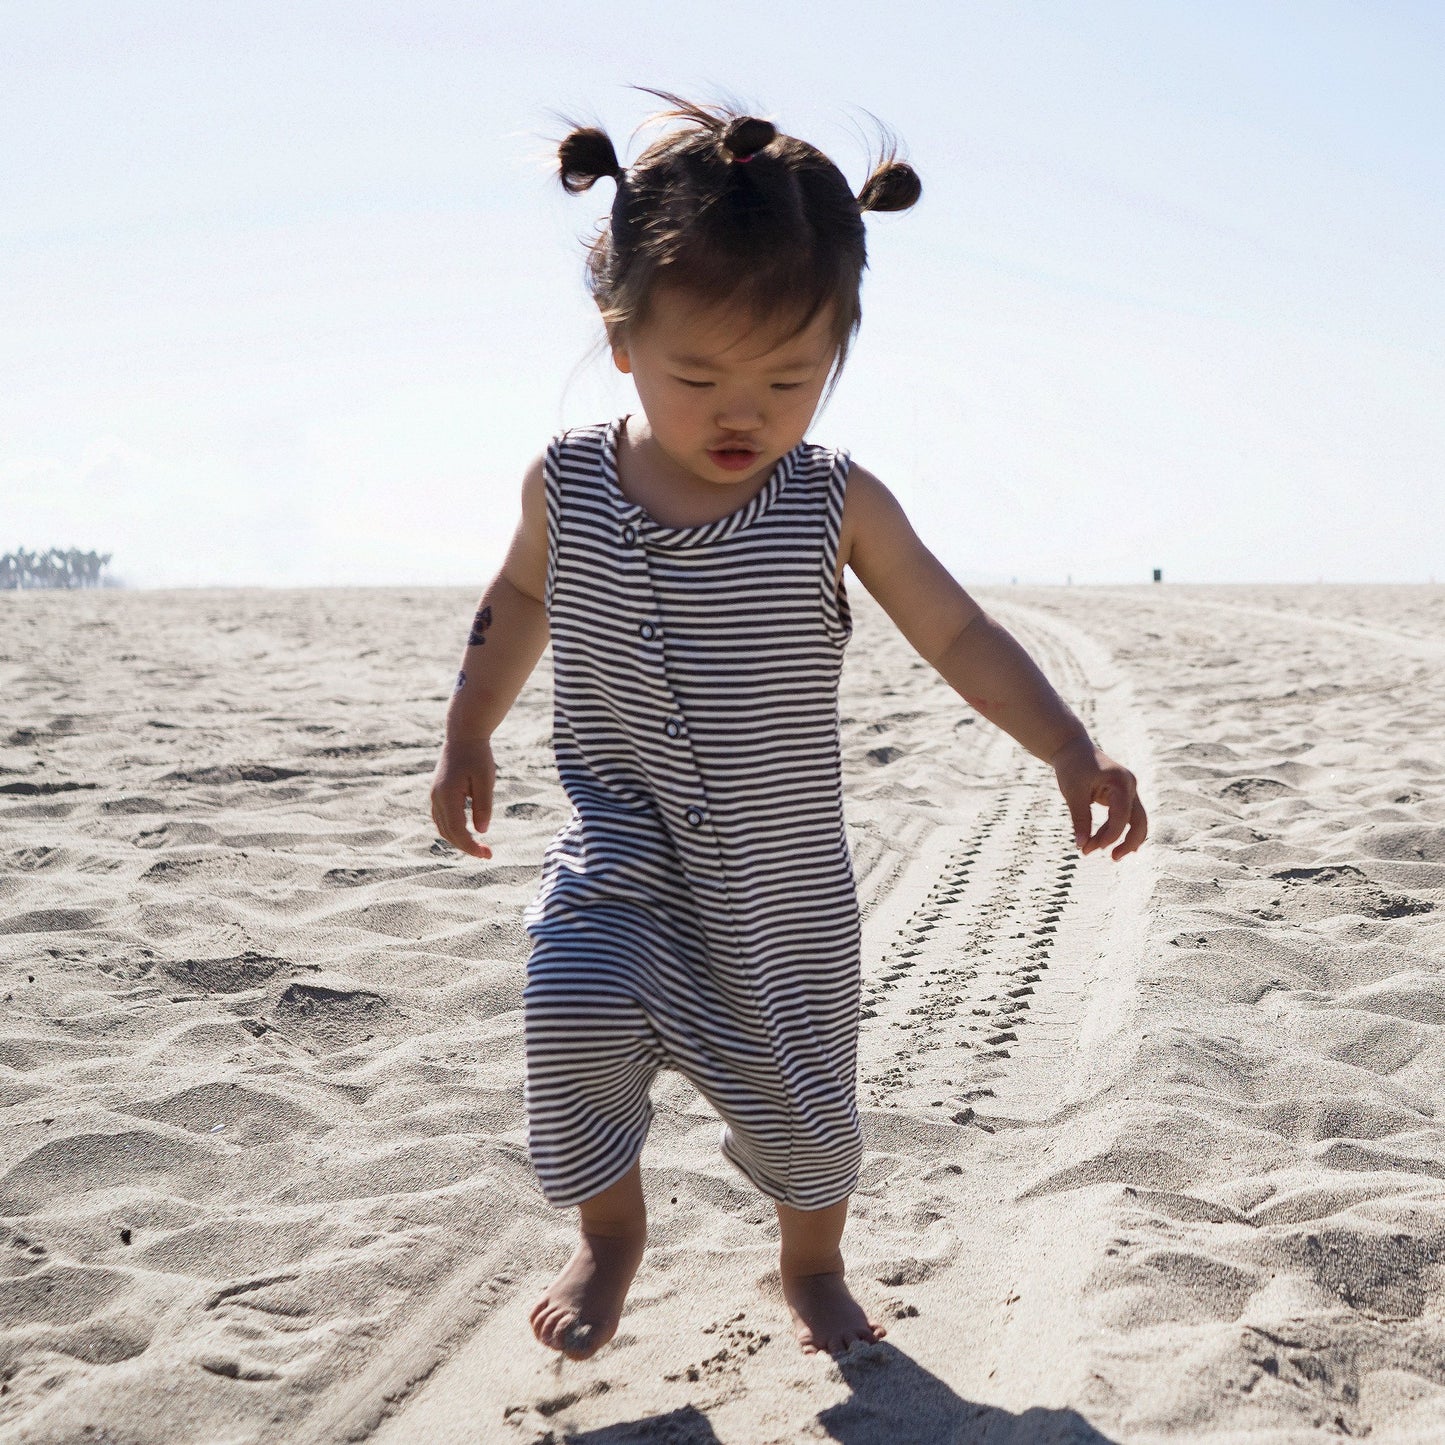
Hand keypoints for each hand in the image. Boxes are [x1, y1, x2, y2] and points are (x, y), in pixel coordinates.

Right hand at [429, 738, 495, 859]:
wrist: (463, 736)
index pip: (457, 830)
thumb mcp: (485, 780)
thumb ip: (483, 806)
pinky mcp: (438, 793)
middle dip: (466, 846)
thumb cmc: (478, 756)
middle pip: (448, 833)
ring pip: (442, 827)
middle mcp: (436, 798)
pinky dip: (453, 830)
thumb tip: (481, 832)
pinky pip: (441, 819)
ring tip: (478, 846)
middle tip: (487, 854)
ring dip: (458, 840)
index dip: (470, 846)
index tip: (487, 854)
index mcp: (447, 795)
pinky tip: (467, 832)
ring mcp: (435, 796)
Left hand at [1050, 734, 1147, 860]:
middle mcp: (1130, 786)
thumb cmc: (1072, 767)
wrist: (1072, 748)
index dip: (1109, 835)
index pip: (1122, 816)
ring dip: (1118, 838)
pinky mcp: (1123, 795)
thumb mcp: (1073, 793)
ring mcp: (1129, 791)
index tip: (1088, 847)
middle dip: (1129, 842)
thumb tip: (1081, 845)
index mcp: (1121, 782)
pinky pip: (1124, 817)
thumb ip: (1079, 819)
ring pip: (1134, 821)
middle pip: (1140, 821)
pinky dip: (1112, 830)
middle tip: (1113, 859)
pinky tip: (1101, 843)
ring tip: (1092, 851)